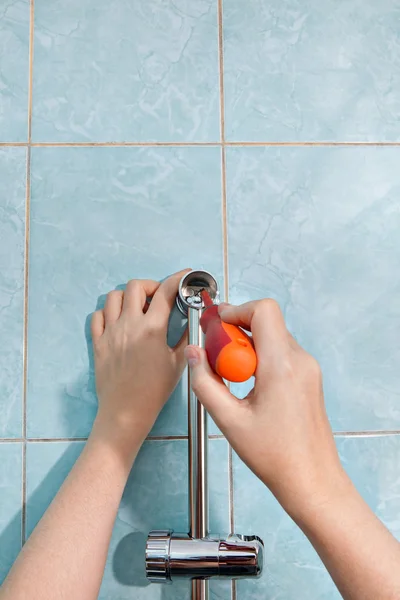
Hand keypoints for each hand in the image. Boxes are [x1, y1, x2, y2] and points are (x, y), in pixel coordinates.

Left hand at [90, 269, 188, 459]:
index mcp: (152, 329)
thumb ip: (186, 338)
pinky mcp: (98, 343)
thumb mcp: (178, 363)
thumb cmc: (154, 391)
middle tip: (158, 297)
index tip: (185, 276)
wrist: (126, 412)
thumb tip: (194, 321)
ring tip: (138, 308)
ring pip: (114, 296)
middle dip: (151, 286)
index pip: (166, 291)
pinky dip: (109, 312)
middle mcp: (129, 325)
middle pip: (136, 286)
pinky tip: (119, 321)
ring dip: (128, 296)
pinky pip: (98, 316)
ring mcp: (110, 333)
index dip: (178, 278)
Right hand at [185, 299, 345, 518]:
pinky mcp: (309, 378)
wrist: (312, 480)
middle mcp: (300, 360)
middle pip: (266, 321)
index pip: (264, 310)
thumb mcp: (229, 420)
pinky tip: (248, 385)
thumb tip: (193, 353)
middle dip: (237, 331)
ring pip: (273, 336)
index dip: (236, 310)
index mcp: (282, 365)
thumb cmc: (276, 456)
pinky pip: (281, 352)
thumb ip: (205, 382)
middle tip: (218, 356)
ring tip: (232, 376)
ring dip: (248, 346)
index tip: (216, 326)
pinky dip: (261, 357)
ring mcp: (308, 368)